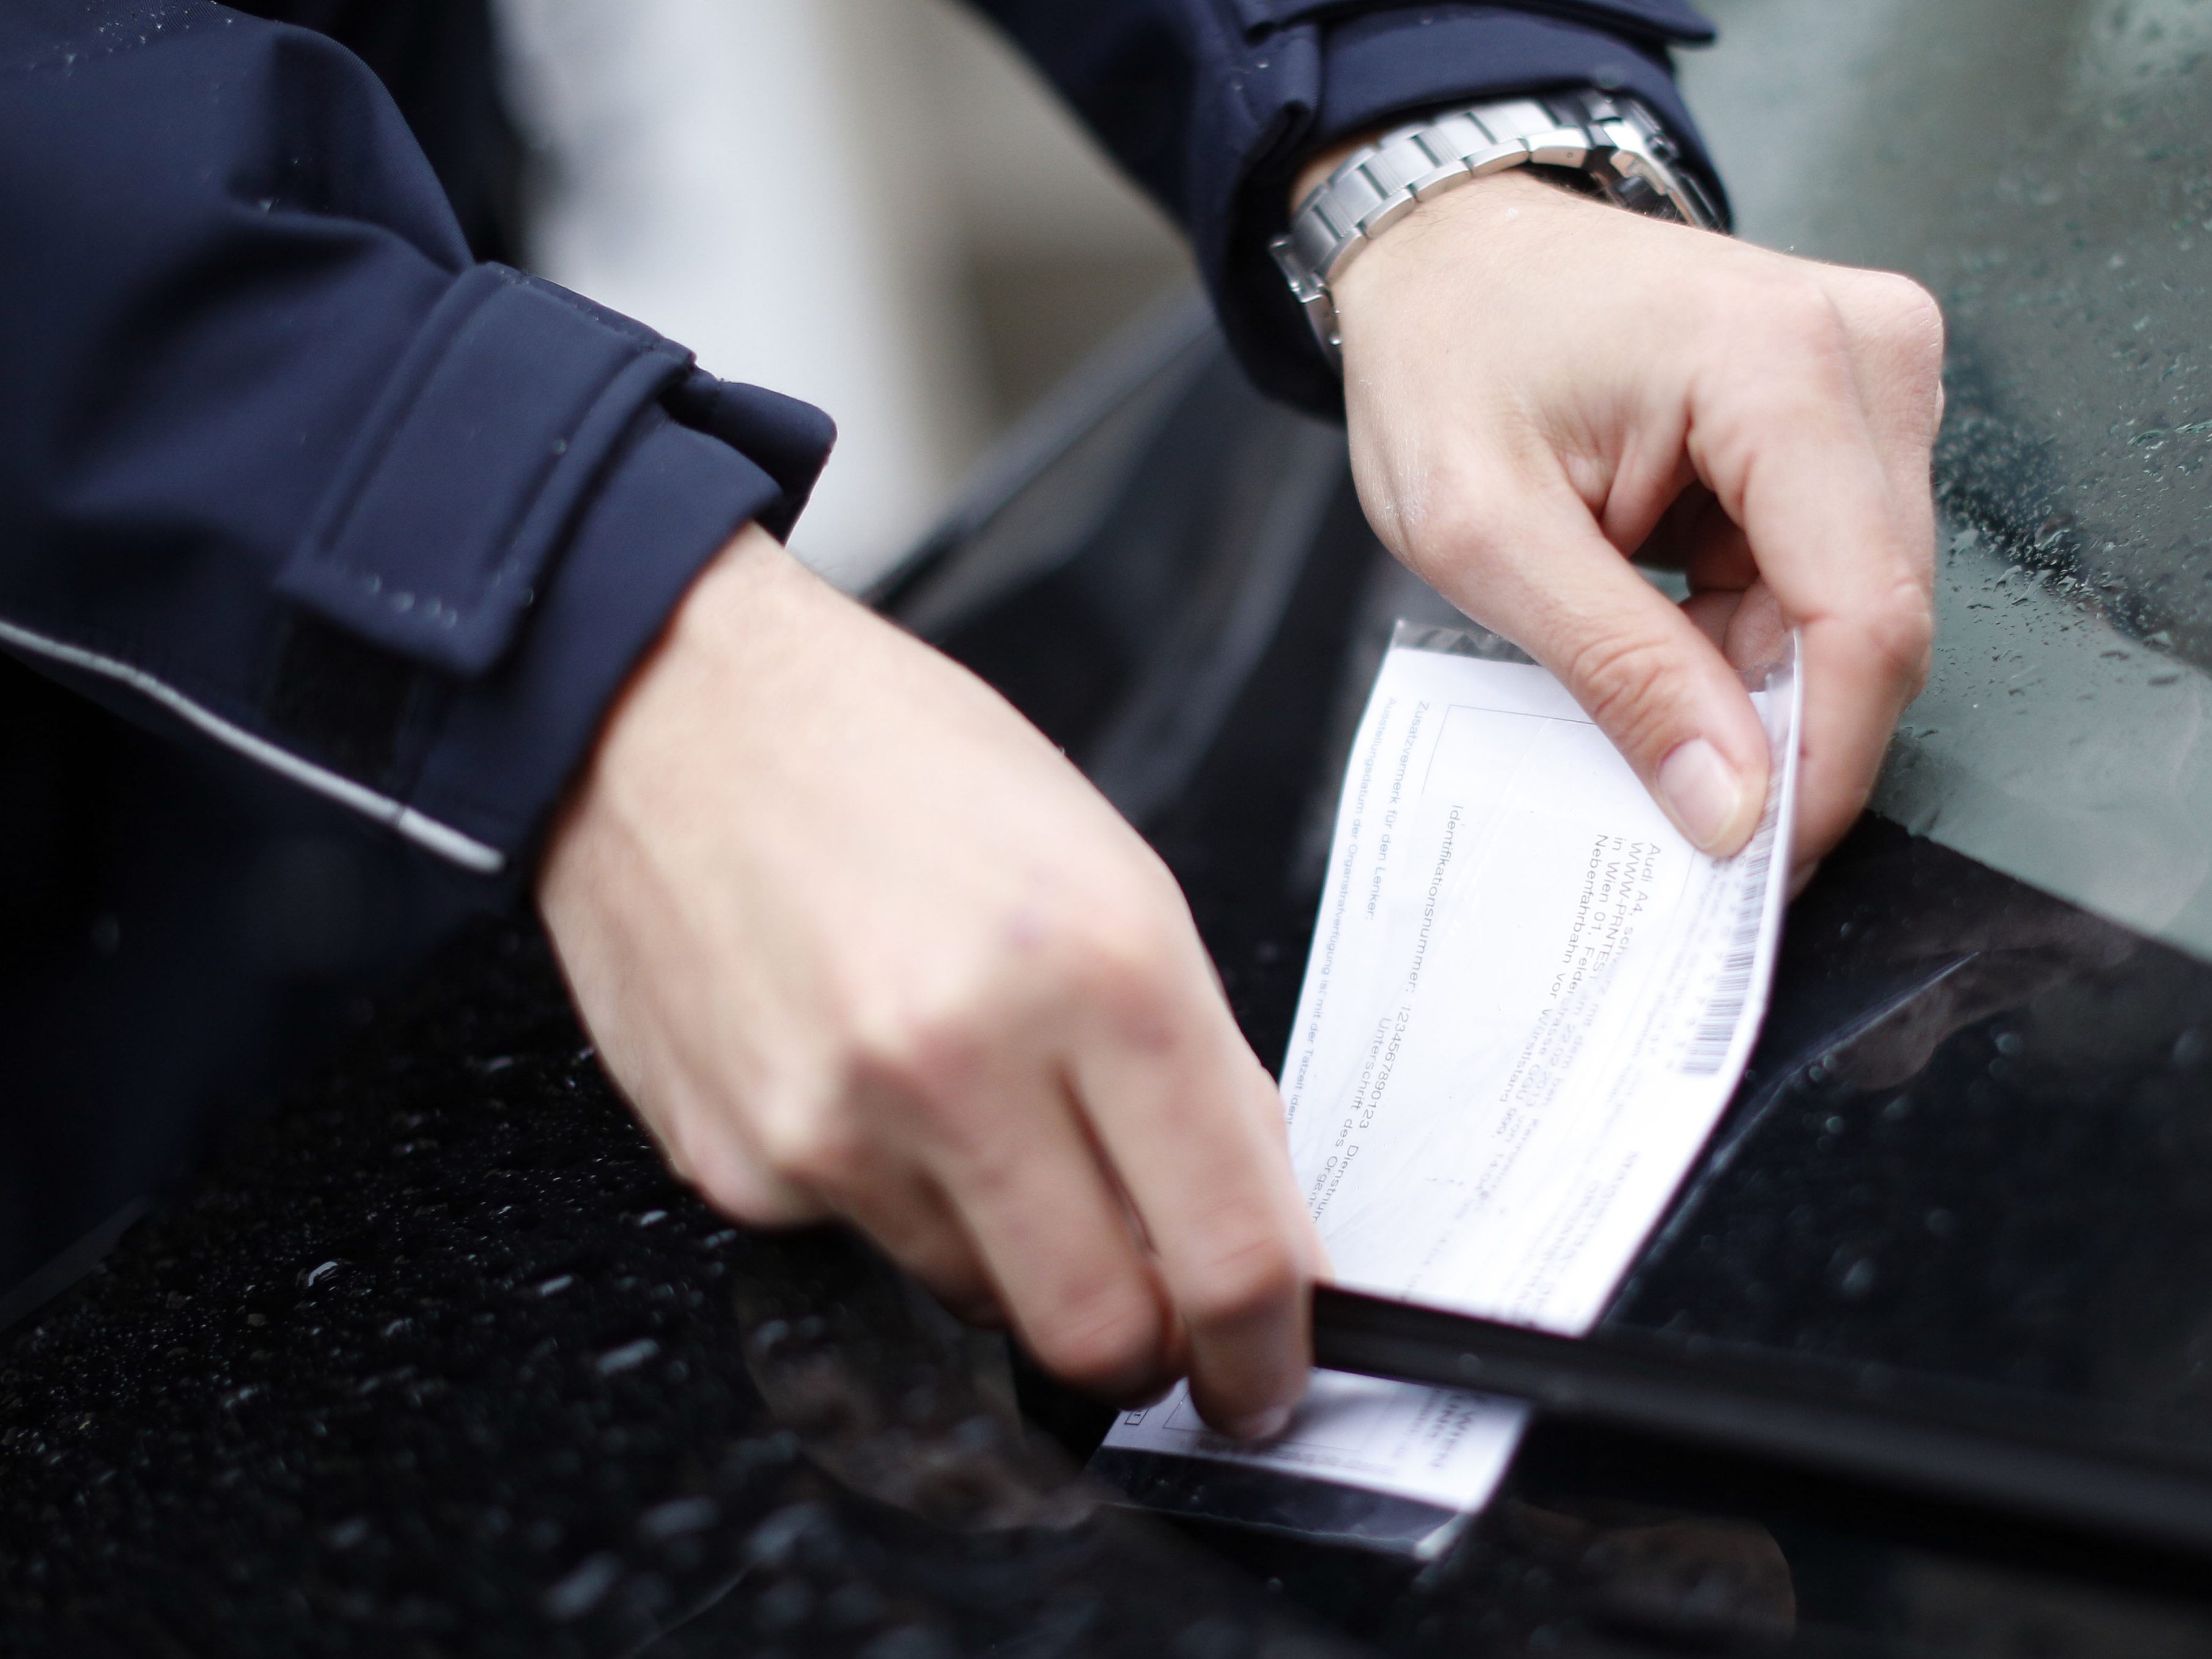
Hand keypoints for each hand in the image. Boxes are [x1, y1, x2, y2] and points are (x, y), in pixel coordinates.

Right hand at [537, 526, 1323, 1436]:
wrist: (670, 710)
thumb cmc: (892, 759)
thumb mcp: (1111, 871)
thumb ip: (1192, 1064)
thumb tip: (1245, 1216)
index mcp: (1102, 967)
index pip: (1227, 1249)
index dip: (1264, 1347)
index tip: (1262, 1368)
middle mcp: (965, 1060)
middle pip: (1103, 1335)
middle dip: (1149, 1350)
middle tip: (1156, 1307)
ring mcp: (839, 1128)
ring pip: (983, 1308)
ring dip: (1016, 1259)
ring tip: (983, 1118)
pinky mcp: (742, 1164)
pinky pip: (867, 1249)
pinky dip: (900, 1203)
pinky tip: (875, 1088)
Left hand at [1324, 168, 1941, 871]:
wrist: (1450, 255)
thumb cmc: (1447, 356)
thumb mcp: (1486, 535)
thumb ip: (1619, 673)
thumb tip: (1731, 805)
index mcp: (1780, 363)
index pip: (1862, 613)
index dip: (1822, 760)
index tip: (1757, 861)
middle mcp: (1863, 352)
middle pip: (1876, 616)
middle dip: (1783, 725)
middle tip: (1674, 790)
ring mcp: (1869, 375)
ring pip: (1857, 606)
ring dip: (1755, 672)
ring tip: (1633, 658)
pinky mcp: (1848, 411)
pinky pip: (1829, 572)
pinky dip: (1751, 628)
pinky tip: (1666, 618)